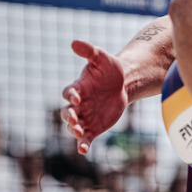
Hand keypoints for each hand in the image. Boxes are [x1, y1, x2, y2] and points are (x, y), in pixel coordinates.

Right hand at [61, 40, 127, 154]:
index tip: (77, 98)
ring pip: (74, 127)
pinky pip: (85, 137)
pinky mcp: (93, 127)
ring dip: (74, 131)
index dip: (71, 95)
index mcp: (78, 88)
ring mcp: (85, 116)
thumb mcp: (102, 58)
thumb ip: (89, 51)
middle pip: (67, 113)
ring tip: (79, 132)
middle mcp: (78, 104)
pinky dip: (82, 143)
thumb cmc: (110, 69)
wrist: (124, 83)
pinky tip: (83, 150)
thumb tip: (74, 42)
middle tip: (75, 119)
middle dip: (69, 117)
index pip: (69, 92)